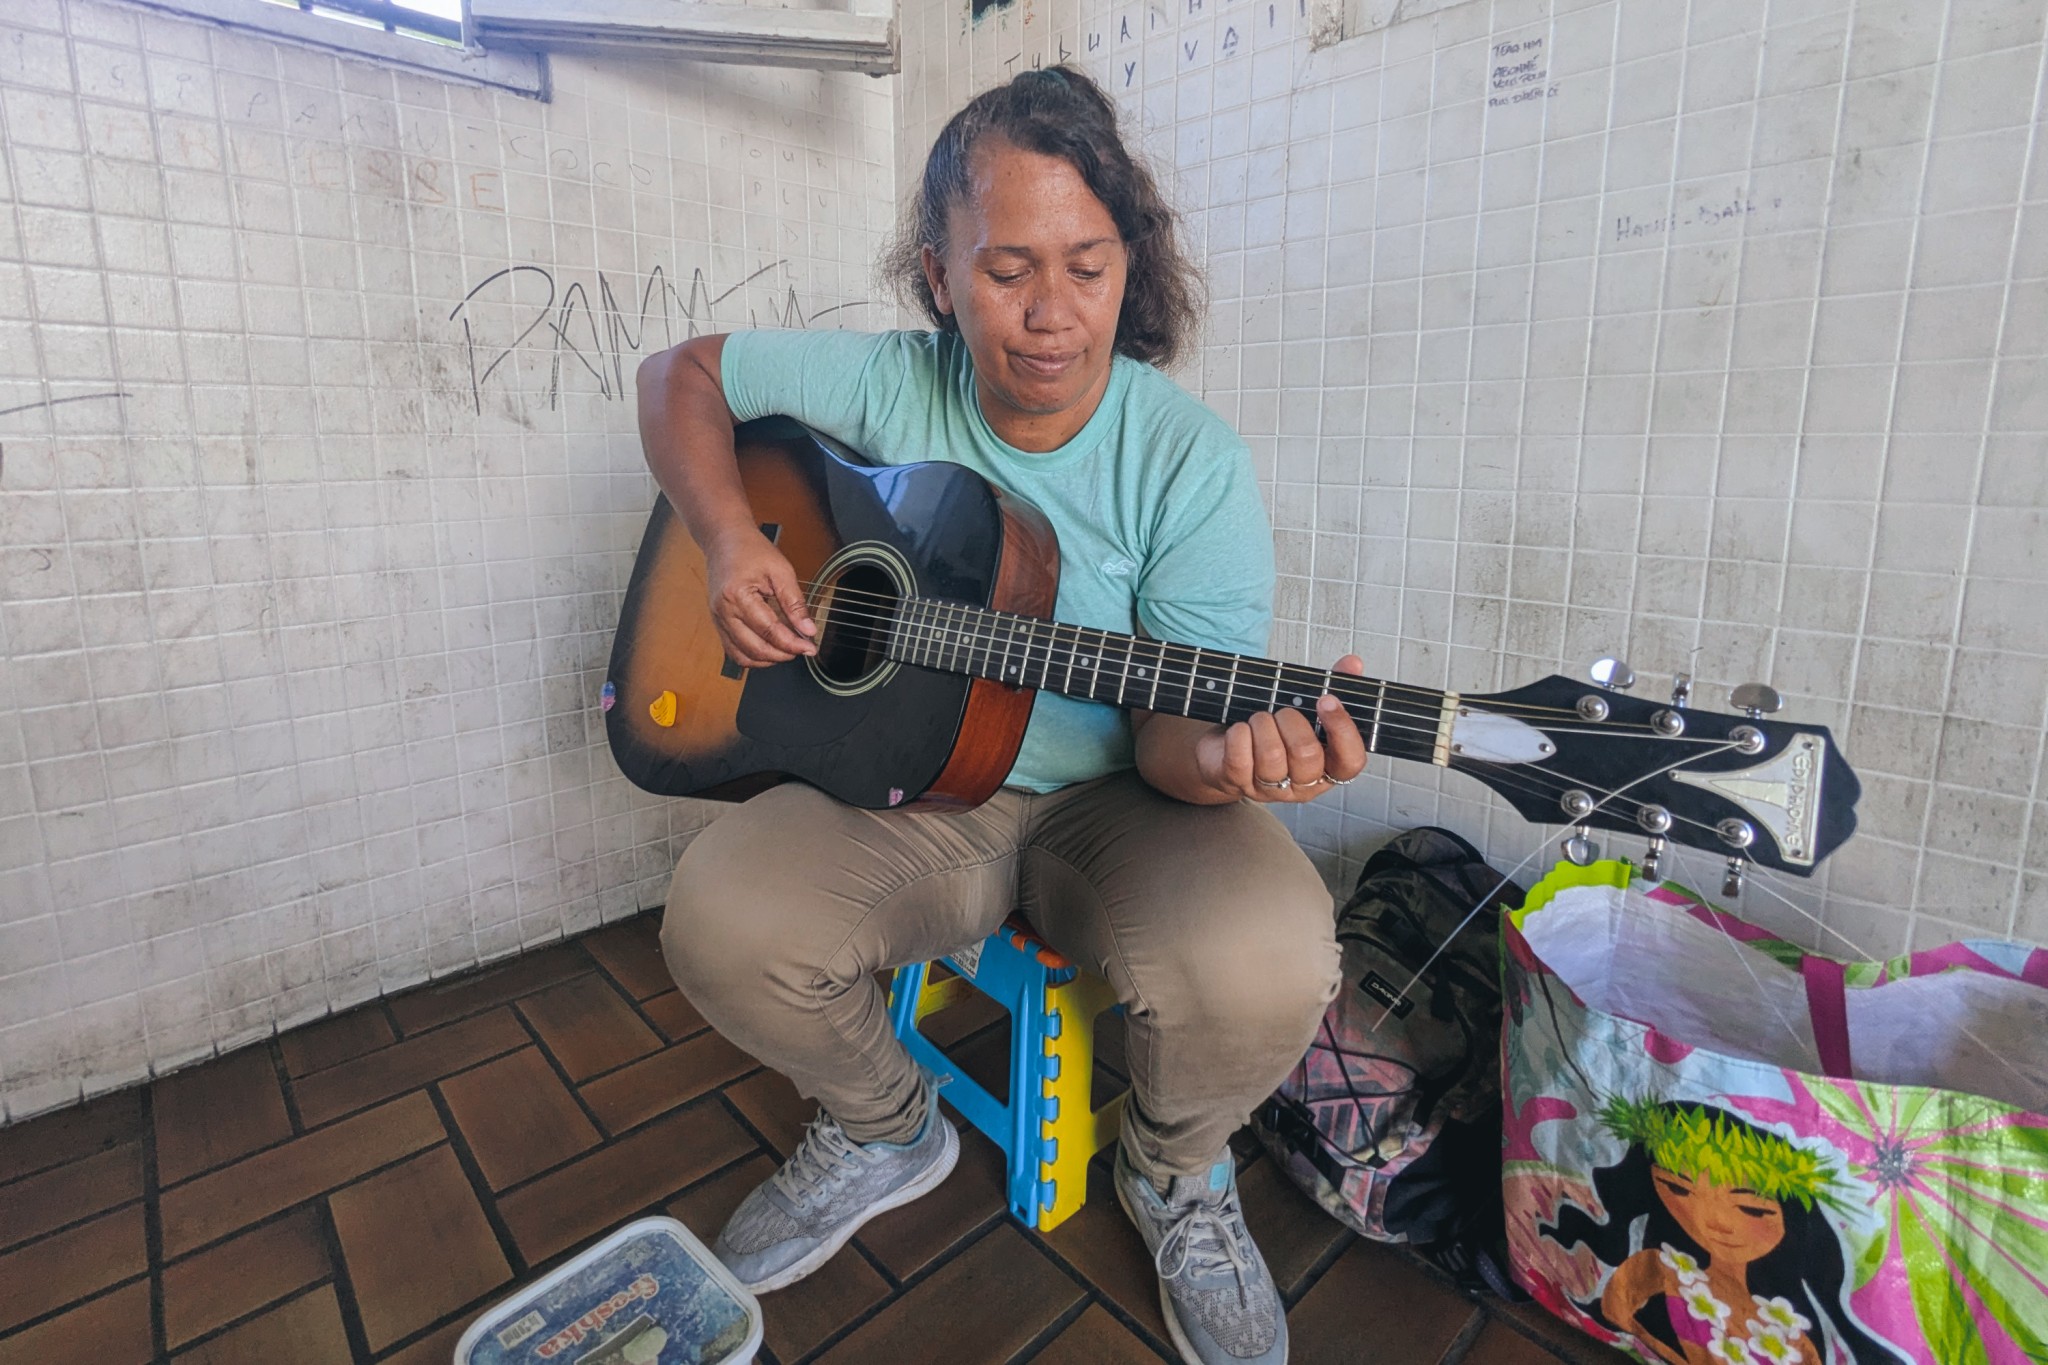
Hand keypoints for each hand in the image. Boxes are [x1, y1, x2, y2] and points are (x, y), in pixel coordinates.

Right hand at [703, 525, 816, 667]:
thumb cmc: (750, 549)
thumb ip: (795, 602)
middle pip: (754, 648)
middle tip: (802, 649)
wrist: (725, 540)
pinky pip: (734, 650)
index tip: (810, 647)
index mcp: (737, 595)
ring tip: (787, 650)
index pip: (768, 630)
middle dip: (782, 655)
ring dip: (767, 659)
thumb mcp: (781, 570)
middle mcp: (723, 611)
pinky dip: (753, 655)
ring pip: (742, 656)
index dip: (792, 643)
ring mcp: (718, 619)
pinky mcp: (719, 623)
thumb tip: (808, 629)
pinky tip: (770, 649)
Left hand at [1195, 654, 1368, 802]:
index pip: (1351, 761)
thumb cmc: (1274, 728)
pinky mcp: (1237, 784)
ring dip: (1262, 724)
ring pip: (1272, 756)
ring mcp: (1270, 789)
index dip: (1342, 730)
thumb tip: (1353, 663)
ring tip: (1259, 719)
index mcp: (1329, 767)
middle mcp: (1303, 785)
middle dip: (1290, 720)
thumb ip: (1333, 684)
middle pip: (1307, 754)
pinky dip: (1239, 735)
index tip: (1325, 700)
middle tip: (1281, 711)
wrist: (1226, 746)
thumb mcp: (1305, 707)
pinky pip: (1240, 759)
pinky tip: (1240, 729)